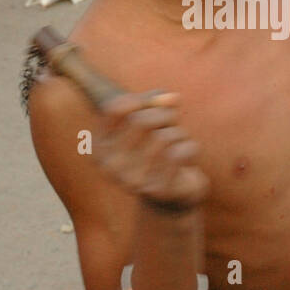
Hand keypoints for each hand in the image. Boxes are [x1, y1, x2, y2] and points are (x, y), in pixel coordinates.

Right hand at [89, 91, 208, 209]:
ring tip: (177, 144)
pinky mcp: (158, 190)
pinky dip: (190, 147)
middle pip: (142, 120)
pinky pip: (180, 153)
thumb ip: (156, 102)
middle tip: (170, 124)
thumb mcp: (150, 118)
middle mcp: (110, 165)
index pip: (115, 107)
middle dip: (164, 115)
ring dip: (178, 134)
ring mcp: (133, 180)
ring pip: (165, 137)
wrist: (172, 191)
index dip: (140, 100)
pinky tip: (186, 158)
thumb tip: (171, 98)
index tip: (151, 106)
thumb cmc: (157, 147)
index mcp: (100, 146)